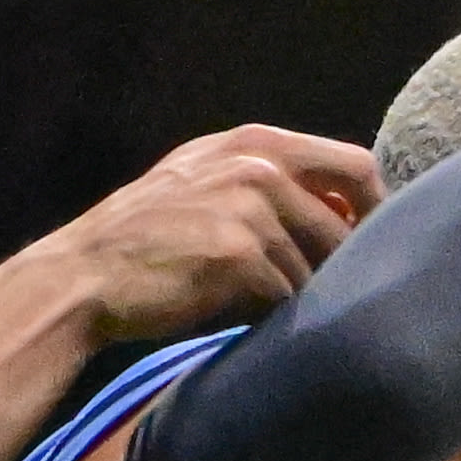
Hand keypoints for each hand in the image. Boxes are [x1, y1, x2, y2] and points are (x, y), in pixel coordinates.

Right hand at [38, 123, 377, 342]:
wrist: (84, 276)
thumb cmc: (148, 238)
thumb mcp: (205, 183)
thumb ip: (269, 182)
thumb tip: (347, 208)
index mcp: (253, 143)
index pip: (355, 166)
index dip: (375, 210)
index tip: (373, 246)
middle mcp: (257, 166)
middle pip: (347, 224)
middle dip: (342, 267)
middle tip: (325, 295)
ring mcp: (250, 209)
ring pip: (316, 269)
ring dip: (297, 297)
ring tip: (257, 305)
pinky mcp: (240, 255)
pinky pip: (287, 297)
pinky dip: (272, 316)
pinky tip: (239, 317)